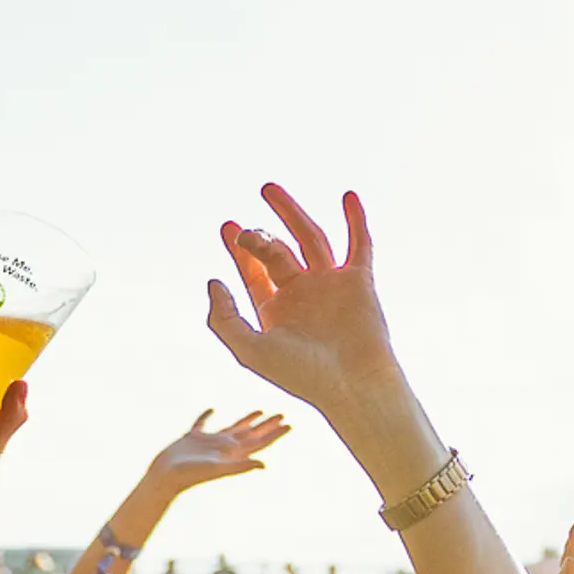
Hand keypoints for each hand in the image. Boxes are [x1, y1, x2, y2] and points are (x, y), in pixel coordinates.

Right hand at [145, 408, 294, 502]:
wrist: (165, 478)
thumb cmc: (190, 475)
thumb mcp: (218, 469)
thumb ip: (240, 466)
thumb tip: (264, 465)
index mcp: (233, 453)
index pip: (259, 442)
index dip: (274, 434)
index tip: (289, 424)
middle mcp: (224, 447)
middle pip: (251, 434)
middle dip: (267, 425)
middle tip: (282, 414)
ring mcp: (209, 442)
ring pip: (232, 428)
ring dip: (247, 420)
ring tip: (260, 411)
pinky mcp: (191, 438)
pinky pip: (202, 424)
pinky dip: (207, 416)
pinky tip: (212, 409)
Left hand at [202, 185, 400, 420]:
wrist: (352, 384)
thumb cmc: (302, 375)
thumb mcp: (249, 349)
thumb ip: (223, 319)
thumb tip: (213, 281)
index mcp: (277, 312)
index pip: (254, 273)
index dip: (239, 250)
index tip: (228, 226)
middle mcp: (303, 295)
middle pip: (278, 252)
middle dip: (259, 235)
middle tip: (243, 222)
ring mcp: (332, 286)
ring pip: (310, 239)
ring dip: (291, 213)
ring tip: (268, 189)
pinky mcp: (359, 281)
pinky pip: (359, 245)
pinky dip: (356, 221)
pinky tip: (348, 197)